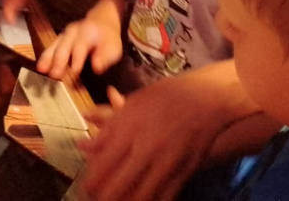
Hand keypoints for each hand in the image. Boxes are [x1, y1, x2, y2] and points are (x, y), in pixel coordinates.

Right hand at [37, 2, 122, 78]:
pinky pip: (51, 47)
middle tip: (55, 75)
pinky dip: (45, 58)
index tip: (74, 71)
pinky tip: (40, 68)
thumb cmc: (108, 39)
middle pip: (65, 45)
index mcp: (88, 32)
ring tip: (42, 71)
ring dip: (48, 58)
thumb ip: (105, 57)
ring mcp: (65, 34)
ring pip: (55, 45)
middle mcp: (74, 31)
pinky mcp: (59, 39)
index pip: (81, 45)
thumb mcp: (113, 48)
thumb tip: (96, 67)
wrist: (102, 22)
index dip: (77, 58)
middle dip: (59, 60)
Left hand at [79, 75, 232, 200]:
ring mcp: (167, 162)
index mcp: (130, 127)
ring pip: (139, 198)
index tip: (86, 188)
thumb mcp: (132, 104)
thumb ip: (107, 128)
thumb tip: (82, 146)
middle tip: (97, 199)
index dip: (89, 183)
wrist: (206, 99)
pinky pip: (163, 199)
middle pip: (116, 187)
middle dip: (103, 199)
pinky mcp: (184, 172)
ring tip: (118, 200)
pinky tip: (140, 200)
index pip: (102, 165)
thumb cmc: (166, 97)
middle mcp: (147, 147)